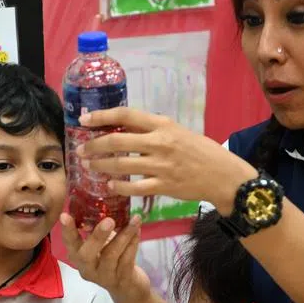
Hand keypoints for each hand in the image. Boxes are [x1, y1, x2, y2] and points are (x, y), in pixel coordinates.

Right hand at [60, 213, 150, 302]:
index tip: (64, 215)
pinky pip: (127, 258)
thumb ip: (97, 229)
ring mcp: (104, 276)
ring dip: (124, 235)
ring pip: (112, 255)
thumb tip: (101, 201)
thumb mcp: (100, 245)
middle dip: (98, 236)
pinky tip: (138, 230)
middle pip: (87, 254)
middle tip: (109, 220)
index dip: (67, 230)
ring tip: (135, 219)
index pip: (69, 243)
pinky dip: (133, 243)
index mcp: (78, 256)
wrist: (127, 288)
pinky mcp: (121, 279)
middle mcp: (87, 268)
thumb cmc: (110, 259)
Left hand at [77, 108, 254, 206]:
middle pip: (117, 141)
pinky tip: (110, 186)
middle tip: (80, 151)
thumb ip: (151, 131)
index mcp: (162, 125)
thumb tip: (121, 129)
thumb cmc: (199, 151)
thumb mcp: (177, 132)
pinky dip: (118, 186)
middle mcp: (160, 143)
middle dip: (93, 146)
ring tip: (89, 167)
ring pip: (121, 165)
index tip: (83, 120)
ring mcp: (161, 166)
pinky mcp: (164, 186)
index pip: (126, 115)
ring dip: (100, 166)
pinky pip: (133, 187)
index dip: (101, 117)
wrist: (223, 175)